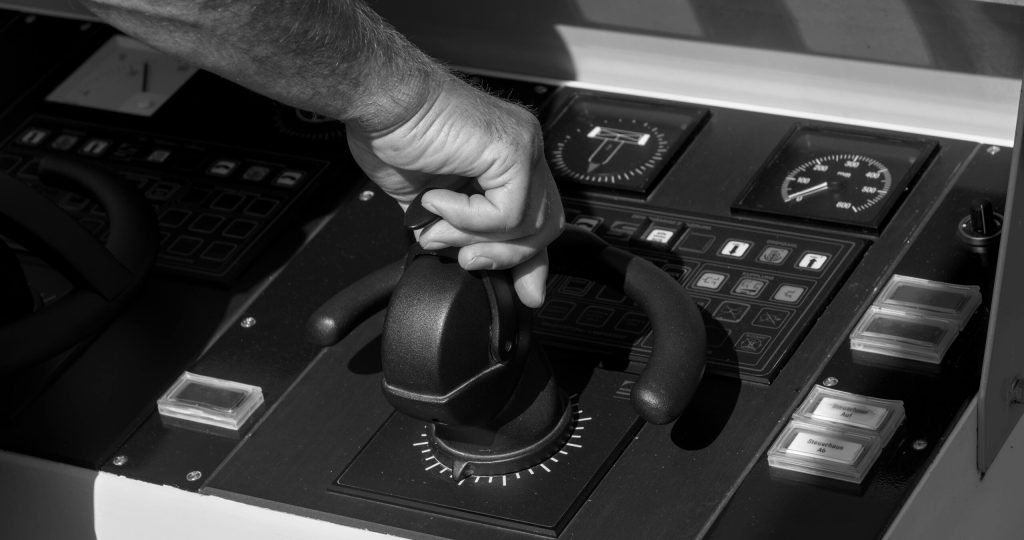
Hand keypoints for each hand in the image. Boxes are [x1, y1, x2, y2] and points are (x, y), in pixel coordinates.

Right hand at [346, 76, 563, 307]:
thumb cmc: (394, 132)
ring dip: (474, 238)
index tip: (526, 292)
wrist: (379, 99)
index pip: (536, 218)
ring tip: (437, 225)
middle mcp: (523, 150)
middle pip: (544, 226)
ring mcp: (524, 147)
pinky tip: (437, 199)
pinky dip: (467, 219)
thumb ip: (452, 227)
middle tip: (467, 261)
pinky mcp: (515, 150)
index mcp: (507, 161)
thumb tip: (457, 257)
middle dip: (507, 258)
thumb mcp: (429, 200)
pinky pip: (506, 214)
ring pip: (528, 226)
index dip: (531, 261)